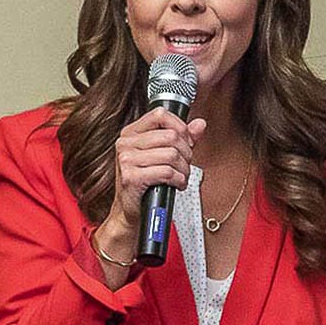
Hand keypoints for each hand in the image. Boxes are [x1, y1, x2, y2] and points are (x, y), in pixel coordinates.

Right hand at [106, 108, 206, 232]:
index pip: (160, 114)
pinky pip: (167, 172)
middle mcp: (125, 143)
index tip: (186, 141)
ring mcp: (126, 160)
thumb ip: (183, 137)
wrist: (131, 210)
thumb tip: (200, 124)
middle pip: (171, 136)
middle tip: (185, 165)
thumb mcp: (163, 155)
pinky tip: (176, 184)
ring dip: (184, 169)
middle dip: (186, 152)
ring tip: (181, 176)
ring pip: (172, 155)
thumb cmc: (147, 182)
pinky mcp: (131, 177)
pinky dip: (178, 180)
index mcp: (131, 133)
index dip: (180, 127)